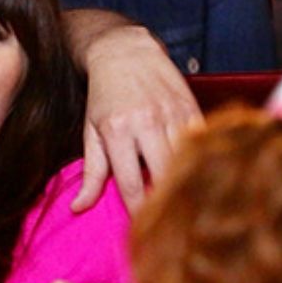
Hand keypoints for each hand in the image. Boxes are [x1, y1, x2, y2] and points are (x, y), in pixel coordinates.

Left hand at [75, 24, 201, 213]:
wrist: (125, 51)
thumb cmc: (103, 96)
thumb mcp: (90, 131)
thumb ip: (91, 172)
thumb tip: (79, 208)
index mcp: (117, 131)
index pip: (132, 183)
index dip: (139, 211)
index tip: (143, 231)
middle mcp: (146, 122)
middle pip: (165, 175)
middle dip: (168, 202)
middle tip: (169, 224)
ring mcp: (172, 113)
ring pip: (187, 160)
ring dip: (187, 184)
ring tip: (187, 206)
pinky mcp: (190, 106)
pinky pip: (202, 141)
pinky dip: (202, 159)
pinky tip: (200, 175)